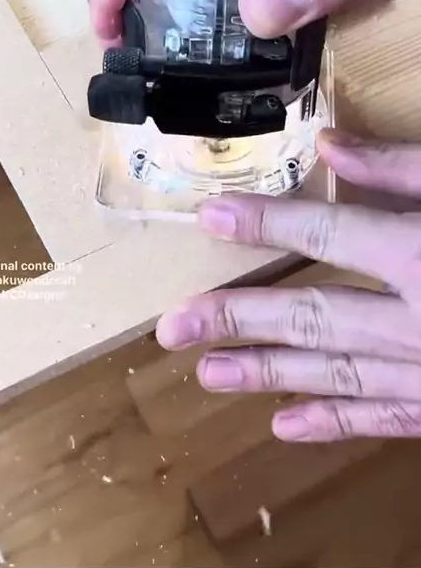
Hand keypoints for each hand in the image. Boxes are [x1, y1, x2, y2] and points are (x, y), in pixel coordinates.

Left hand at [156, 130, 420, 441]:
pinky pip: (383, 419)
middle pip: (313, 316)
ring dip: (267, 373)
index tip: (208, 217)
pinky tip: (282, 424)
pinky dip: (333, 423)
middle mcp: (418, 323)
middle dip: (238, 320)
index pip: (329, 234)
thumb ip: (402, 168)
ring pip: (337, 374)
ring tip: (205, 374)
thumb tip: (327, 142)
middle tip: (172, 329)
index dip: (265, 223)